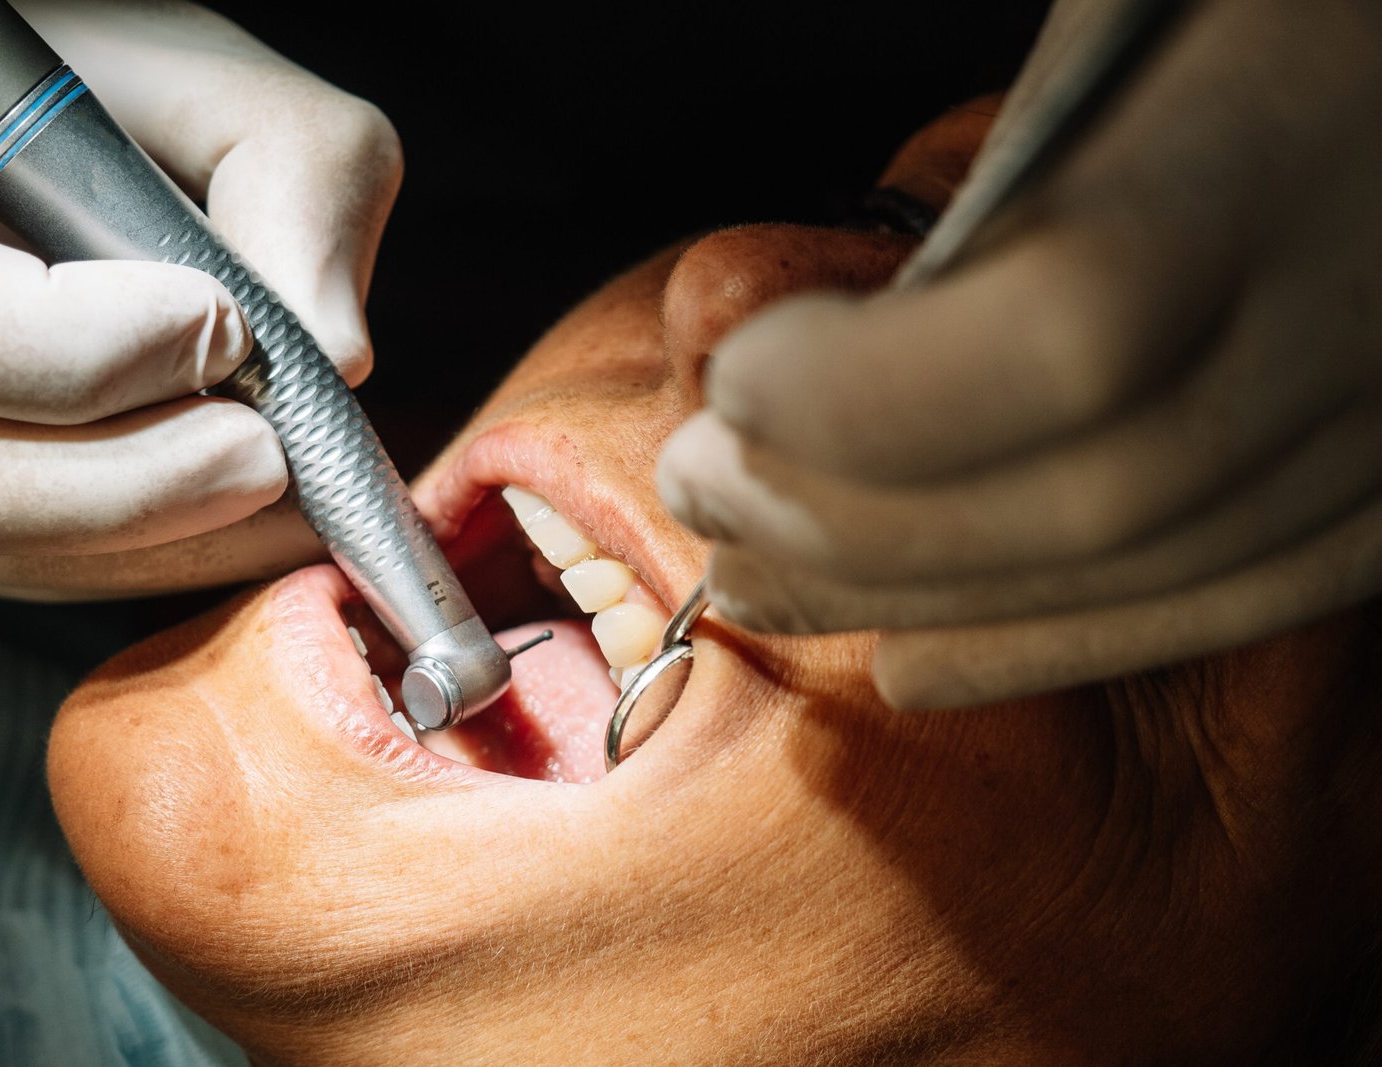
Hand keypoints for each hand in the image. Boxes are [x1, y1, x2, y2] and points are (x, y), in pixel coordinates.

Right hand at [0, 0, 401, 598]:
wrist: (31, 126)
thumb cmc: (104, 72)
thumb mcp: (212, 75)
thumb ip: (295, 175)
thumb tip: (332, 360)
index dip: (74, 349)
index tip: (218, 322)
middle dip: (128, 485)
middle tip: (270, 454)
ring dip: (143, 543)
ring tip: (281, 491)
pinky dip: (127, 563)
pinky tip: (228, 520)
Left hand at [658, 0, 1381, 707]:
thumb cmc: (1249, 10)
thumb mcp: (1119, 24)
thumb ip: (997, 180)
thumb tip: (805, 349)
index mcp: (1290, 133)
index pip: (1067, 331)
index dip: (866, 394)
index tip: (736, 383)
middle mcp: (1376, 300)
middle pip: (1091, 492)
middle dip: (847, 515)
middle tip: (700, 489)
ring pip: (1149, 569)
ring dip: (915, 596)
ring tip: (758, 577)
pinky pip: (1231, 597)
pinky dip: (1048, 641)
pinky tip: (908, 659)